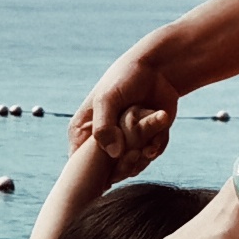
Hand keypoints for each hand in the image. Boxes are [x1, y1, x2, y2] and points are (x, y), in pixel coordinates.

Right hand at [76, 42, 177, 169]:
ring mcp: (125, 141)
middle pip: (107, 169)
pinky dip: (155, 148)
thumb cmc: (124, 78)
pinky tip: (157, 134)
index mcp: (83, 131)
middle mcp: (103, 140)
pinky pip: (149, 156)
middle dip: (123, 165)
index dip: (94, 171)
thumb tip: (113, 155)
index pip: (80, 162)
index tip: (112, 164)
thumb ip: (104, 127)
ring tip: (148, 141)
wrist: (157, 68)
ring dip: (142, 158)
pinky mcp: (146, 140)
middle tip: (135, 152)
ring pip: (130, 165)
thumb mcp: (107, 100)